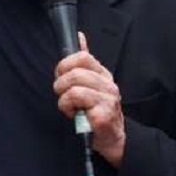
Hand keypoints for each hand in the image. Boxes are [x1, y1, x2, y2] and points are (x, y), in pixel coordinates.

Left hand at [53, 34, 125, 166]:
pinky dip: (68, 109)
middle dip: (61, 84)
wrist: (113, 139)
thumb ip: (84, 62)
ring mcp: (107, 100)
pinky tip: (74, 115)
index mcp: (104, 74)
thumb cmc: (98, 111)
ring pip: (74, 88)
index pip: (82, 57)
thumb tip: (79, 36)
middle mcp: (108, 85)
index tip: (62, 77)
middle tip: (63, 94)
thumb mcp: (93, 84)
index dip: (65, 65)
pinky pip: (76, 103)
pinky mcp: (103, 115)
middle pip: (76, 73)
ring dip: (64, 99)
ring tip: (69, 107)